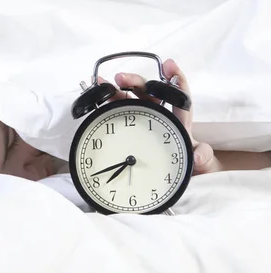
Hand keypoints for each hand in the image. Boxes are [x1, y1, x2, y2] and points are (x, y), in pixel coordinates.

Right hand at [101, 59, 222, 174]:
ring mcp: (143, 123)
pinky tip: (97, 98)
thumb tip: (197, 155)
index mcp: (179, 122)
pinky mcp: (129, 132)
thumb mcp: (201, 163)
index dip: (176, 80)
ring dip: (116, 91)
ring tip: (102, 83)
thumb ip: (203, 156)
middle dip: (135, 82)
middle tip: (120, 78)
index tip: (168, 65)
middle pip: (149, 94)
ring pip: (130, 101)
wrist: (174, 178)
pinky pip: (118, 115)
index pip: (180, 98)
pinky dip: (107, 105)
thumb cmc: (188, 164)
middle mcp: (160, 117)